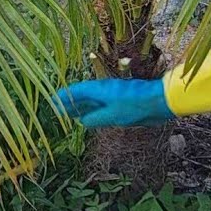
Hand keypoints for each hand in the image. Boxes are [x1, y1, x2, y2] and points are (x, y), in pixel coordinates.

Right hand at [53, 78, 174, 128]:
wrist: (160, 101)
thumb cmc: (136, 106)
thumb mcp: (112, 115)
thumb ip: (95, 118)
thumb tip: (82, 120)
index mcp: (99, 89)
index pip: (76, 91)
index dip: (63, 97)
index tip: (51, 102)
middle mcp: (104, 89)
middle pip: (83, 95)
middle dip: (70, 102)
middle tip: (58, 111)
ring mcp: (113, 95)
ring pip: (92, 100)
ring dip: (81, 107)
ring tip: (70, 115)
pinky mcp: (121, 102)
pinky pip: (101, 105)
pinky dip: (92, 110)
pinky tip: (90, 117)